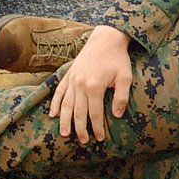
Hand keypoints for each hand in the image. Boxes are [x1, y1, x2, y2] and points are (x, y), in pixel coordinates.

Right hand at [49, 25, 133, 142]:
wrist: (106, 38)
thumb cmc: (118, 58)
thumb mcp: (125, 77)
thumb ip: (121, 97)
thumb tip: (117, 116)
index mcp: (94, 87)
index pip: (94, 113)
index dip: (96, 127)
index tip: (100, 138)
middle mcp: (80, 84)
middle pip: (78, 112)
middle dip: (80, 129)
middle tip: (83, 141)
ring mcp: (72, 79)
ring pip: (65, 105)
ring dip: (64, 121)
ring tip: (65, 134)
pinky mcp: (68, 74)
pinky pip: (59, 91)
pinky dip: (54, 104)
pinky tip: (52, 114)